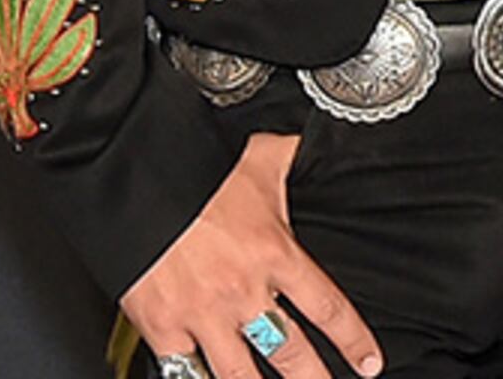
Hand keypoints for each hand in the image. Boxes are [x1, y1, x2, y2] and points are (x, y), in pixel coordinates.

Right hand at [121, 132, 380, 378]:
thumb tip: (307, 146)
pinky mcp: (161, 327)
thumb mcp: (259, 159)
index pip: (327, 308)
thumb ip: (288, 160)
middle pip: (289, 352)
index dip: (353, 341)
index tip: (368, 364)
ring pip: (239, 374)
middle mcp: (243, 291)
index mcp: (274, 254)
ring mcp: (202, 314)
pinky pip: (184, 372)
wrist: (134, 180)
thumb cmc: (195, 169)